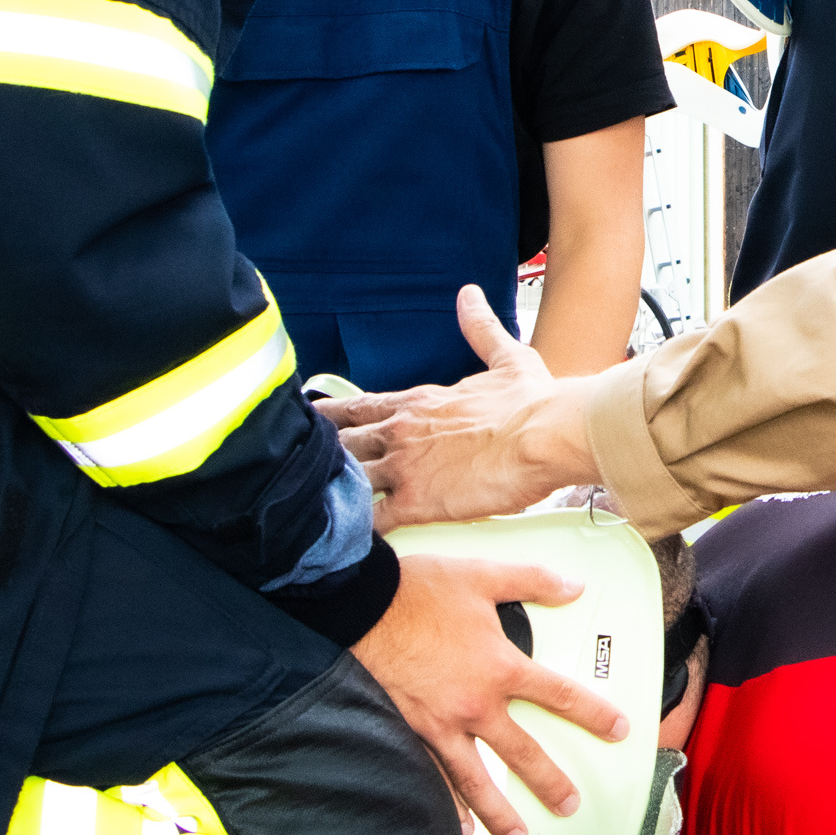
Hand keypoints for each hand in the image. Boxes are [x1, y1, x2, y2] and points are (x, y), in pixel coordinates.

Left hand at [314, 285, 599, 533]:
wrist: (546, 435)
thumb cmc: (532, 404)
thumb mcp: (506, 358)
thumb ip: (481, 329)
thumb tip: (470, 296)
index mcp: (417, 402)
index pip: (358, 406)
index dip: (330, 416)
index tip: (307, 421)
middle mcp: (400, 431)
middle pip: (340, 444)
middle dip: (316, 456)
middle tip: (290, 466)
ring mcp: (404, 467)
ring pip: (345, 479)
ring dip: (329, 492)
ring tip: (306, 506)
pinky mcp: (416, 502)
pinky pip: (370, 520)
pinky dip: (351, 529)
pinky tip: (336, 538)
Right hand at [351, 553, 630, 834]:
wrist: (361, 606)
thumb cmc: (420, 589)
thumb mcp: (483, 575)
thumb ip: (532, 582)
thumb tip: (574, 587)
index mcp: (500, 667)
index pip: (560, 695)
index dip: (593, 714)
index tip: (618, 731)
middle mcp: (476, 704)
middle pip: (523, 752)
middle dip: (550, 782)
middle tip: (569, 805)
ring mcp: (442, 724)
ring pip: (477, 780)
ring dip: (500, 812)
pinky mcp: (411, 732)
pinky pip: (433, 777)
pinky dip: (447, 806)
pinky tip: (458, 826)